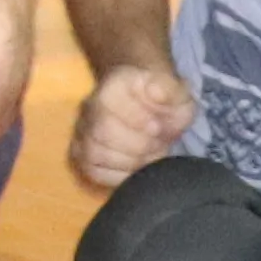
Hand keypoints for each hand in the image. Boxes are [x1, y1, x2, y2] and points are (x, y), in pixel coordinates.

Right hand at [67, 61, 195, 191]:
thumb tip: (155, 91)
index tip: (158, 127)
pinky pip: (93, 171)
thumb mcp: (176, 91)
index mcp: (112, 86)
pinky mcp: (83, 155)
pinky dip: (118, 175)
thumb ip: (169, 88)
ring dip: (129, 160)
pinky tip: (134, 166)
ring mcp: (83, 132)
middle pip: (102, 132)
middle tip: (156, 143)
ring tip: (147, 154)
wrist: (151, 108)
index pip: (109, 105)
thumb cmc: (164, 102)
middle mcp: (90, 107)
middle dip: (137, 145)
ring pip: (94, 153)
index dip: (137, 121)